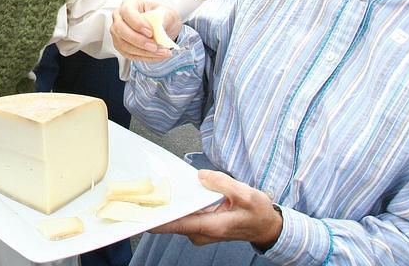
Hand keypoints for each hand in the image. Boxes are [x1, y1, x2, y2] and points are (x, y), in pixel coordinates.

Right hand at [111, 0, 181, 62]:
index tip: (150, 32)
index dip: (137, 23)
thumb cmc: (163, 17)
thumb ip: (164, 18)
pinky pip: (129, 54)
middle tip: (154, 46)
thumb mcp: (168, 13)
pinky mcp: (121, 45)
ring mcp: (118, 32)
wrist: (163, 27)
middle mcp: (120, 17)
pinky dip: (144, 57)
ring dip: (142, 51)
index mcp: (130, 4)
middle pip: (120, 29)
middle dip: (138, 40)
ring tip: (160, 52)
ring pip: (123, 44)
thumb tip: (159, 27)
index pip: (126, 12)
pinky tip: (156, 56)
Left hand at [150, 170, 282, 250]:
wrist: (267, 227)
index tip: (140, 213)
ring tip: (157, 187)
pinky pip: (186, 216)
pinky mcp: (202, 226)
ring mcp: (201, 231)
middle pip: (174, 220)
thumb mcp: (245, 194)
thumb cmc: (258, 214)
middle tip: (144, 189)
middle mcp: (202, 232)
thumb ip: (222, 183)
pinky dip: (180, 205)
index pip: (176, 224)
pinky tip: (176, 193)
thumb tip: (202, 176)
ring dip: (170, 205)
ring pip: (179, 217)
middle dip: (160, 206)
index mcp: (210, 226)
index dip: (156, 220)